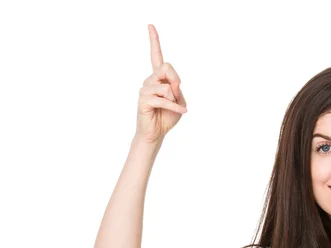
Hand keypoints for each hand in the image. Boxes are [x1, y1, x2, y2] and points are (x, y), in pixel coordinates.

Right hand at [135, 24, 187, 143]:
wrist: (157, 133)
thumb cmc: (167, 116)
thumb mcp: (179, 100)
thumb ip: (177, 89)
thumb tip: (171, 84)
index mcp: (158, 78)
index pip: (155, 56)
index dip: (154, 40)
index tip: (150, 25)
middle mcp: (149, 80)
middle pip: (166, 67)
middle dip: (176, 80)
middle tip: (178, 93)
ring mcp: (145, 89)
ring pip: (166, 86)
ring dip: (174, 98)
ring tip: (174, 107)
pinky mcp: (143, 100)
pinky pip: (164, 99)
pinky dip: (175, 106)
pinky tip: (182, 112)